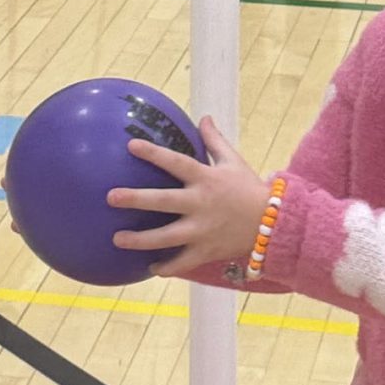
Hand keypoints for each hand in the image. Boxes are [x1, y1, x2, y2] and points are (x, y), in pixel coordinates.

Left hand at [106, 117, 269, 273]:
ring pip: (166, 237)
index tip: (131, 145)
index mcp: (206, 179)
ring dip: (140, 239)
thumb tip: (204, 117)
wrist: (274, 224)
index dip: (154, 153)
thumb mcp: (234, 161)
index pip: (176, 162)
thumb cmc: (249, 189)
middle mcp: (201, 204)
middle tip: (111, 197)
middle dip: (136, 199)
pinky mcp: (207, 251)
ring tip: (117, 239)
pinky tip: (150, 268)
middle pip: (163, 201)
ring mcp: (202, 230)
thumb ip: (215, 141)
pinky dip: (167, 267)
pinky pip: (183, 262)